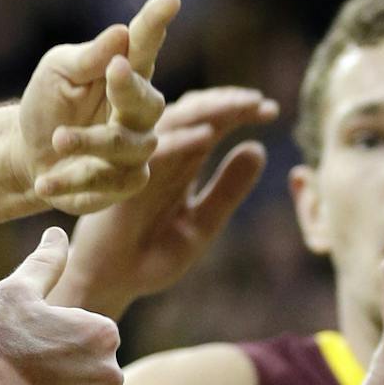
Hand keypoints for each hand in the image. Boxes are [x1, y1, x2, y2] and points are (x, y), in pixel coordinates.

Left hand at [15, 0, 177, 214]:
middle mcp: (139, 113)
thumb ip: (88, 57)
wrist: (27, 155)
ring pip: (126, 146)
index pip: (144, 46)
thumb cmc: (49, 104)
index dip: (156, 24)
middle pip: (149, 101)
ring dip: (90, 141)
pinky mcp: (121, 184)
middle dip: (131, 87)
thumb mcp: (58, 72)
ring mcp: (134, 151)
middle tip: (113, 70)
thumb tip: (121, 33)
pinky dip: (70, 183)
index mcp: (125, 74)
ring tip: (57, 138)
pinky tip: (44, 180)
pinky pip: (104, 183)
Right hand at [60, 86, 278, 317]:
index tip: (271, 110)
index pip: (211, 125)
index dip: (239, 113)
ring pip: (172, 124)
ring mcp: (140, 164)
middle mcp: (160, 156)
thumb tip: (258, 148)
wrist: (112, 283)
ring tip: (237, 106)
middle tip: (257, 101)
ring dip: (206, 111)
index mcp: (181, 163)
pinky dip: (178, 142)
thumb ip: (228, 190)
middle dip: (226, 103)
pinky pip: (152, 155)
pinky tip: (206, 136)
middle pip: (193, 114)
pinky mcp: (123, 179)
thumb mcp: (202, 223)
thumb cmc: (151, 255)